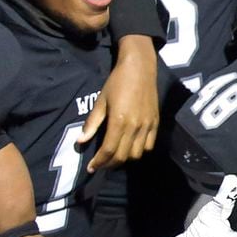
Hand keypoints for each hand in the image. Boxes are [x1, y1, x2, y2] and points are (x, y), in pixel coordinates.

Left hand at [81, 38, 160, 172]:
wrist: (140, 68)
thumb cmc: (117, 82)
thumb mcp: (101, 101)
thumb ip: (92, 123)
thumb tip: (80, 141)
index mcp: (119, 121)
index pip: (109, 150)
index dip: (99, 162)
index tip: (91, 168)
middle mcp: (135, 127)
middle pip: (123, 156)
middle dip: (109, 164)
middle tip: (101, 164)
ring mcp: (147, 126)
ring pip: (136, 154)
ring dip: (124, 159)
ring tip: (115, 157)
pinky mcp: (155, 123)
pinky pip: (149, 146)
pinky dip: (139, 151)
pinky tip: (130, 148)